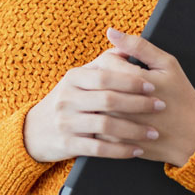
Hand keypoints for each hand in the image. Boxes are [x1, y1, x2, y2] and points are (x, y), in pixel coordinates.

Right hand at [23, 44, 164, 162]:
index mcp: (73, 78)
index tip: (153, 85)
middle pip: (108, 100)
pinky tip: (137, 149)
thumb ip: (103, 63)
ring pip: (106, 125)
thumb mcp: (77, 78)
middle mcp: (67, 98)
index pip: (105, 76)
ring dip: (134, 130)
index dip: (131, 80)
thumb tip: (126, 45)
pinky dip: (121, 150)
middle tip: (160, 106)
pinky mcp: (68, 144)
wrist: (34, 130)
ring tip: (154, 132)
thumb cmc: (67, 100)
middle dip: (138, 103)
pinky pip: (100, 148)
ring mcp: (66, 122)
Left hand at [98, 27, 194, 167]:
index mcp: (136, 81)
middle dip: (106, 80)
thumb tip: (111, 31)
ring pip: (94, 104)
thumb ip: (138, 46)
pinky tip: (118, 115)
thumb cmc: (181, 97)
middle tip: (122, 83)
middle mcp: (124, 104)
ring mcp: (119, 126)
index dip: (116, 60)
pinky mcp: (117, 143)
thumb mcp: (168, 65)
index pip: (106, 61)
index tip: (127, 66)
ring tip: (119, 98)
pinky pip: (97, 125)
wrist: (193, 138)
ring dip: (102, 98)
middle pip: (97, 83)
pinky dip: (103, 118)